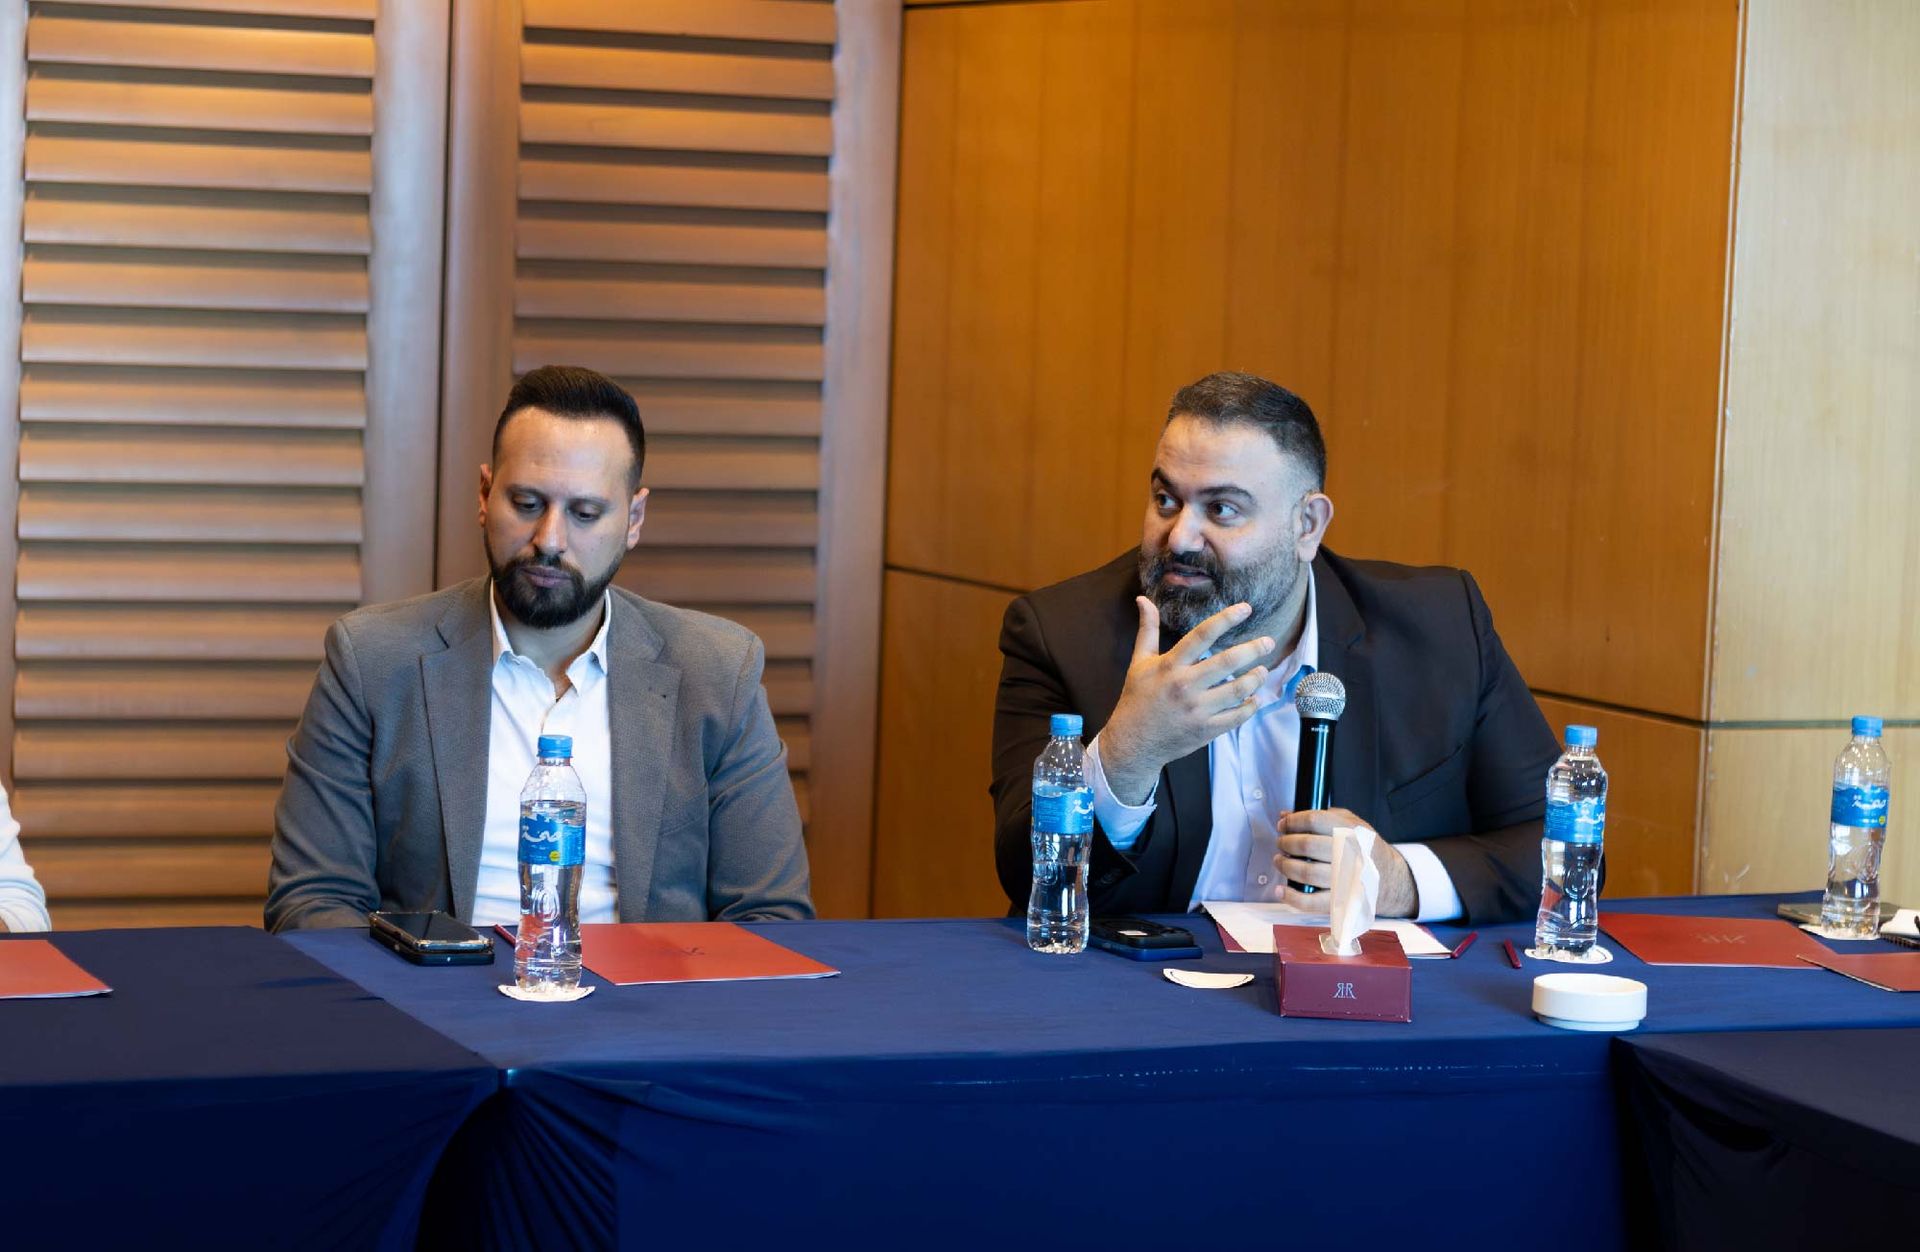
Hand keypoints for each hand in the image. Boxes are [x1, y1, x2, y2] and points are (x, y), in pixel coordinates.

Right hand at [1098, 597, 1273, 803]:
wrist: (1132, 743)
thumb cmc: (1137, 698)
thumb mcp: (1139, 662)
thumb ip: (1147, 629)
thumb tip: (1143, 599)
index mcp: (1170, 666)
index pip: (1202, 635)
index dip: (1225, 619)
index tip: (1245, 608)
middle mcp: (1185, 686)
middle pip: (1227, 662)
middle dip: (1253, 649)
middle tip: (1268, 642)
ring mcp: (1197, 710)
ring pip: (1237, 690)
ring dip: (1255, 679)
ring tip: (1263, 670)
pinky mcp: (1205, 730)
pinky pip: (1236, 716)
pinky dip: (1250, 707)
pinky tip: (1255, 698)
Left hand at [1274, 808, 1417, 916]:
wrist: (1391, 880)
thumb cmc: (1366, 849)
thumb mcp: (1350, 824)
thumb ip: (1319, 816)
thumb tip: (1285, 815)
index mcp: (1351, 832)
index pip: (1313, 820)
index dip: (1292, 821)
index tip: (1283, 825)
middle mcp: (1349, 855)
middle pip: (1306, 845)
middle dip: (1286, 843)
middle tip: (1281, 843)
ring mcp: (1345, 880)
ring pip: (1305, 872)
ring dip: (1285, 866)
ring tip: (1280, 861)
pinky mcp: (1341, 902)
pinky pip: (1310, 902)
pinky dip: (1291, 896)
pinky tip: (1281, 890)